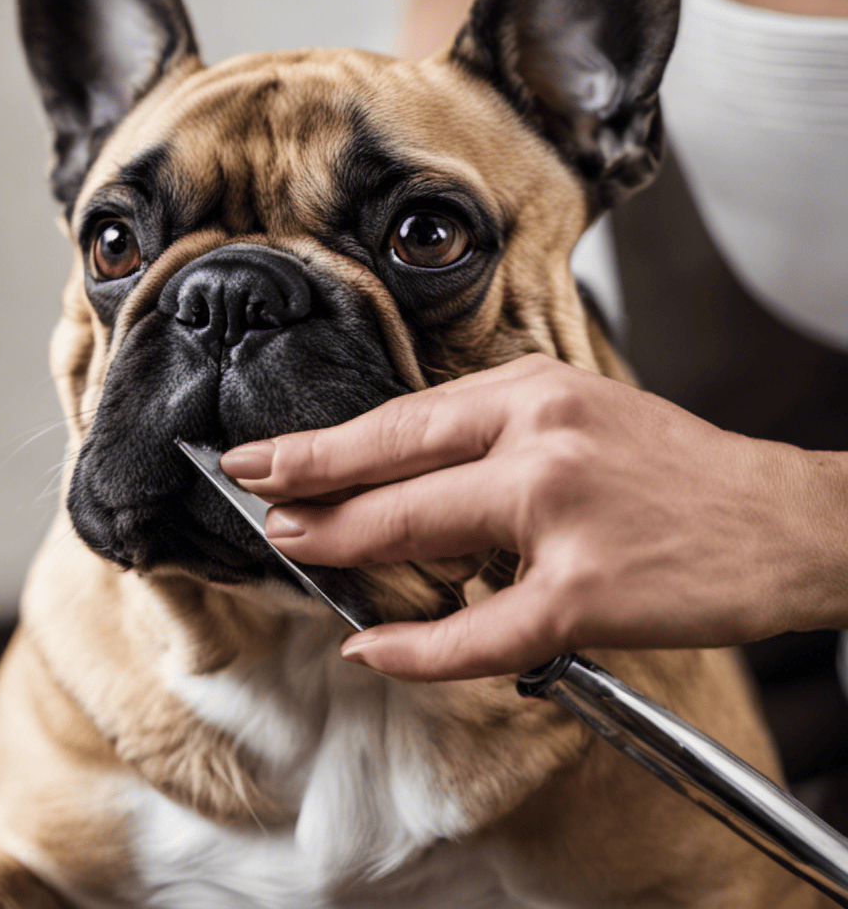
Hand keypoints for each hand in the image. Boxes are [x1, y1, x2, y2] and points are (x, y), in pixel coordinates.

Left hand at [220, 354, 847, 680]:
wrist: (784, 520)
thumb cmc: (678, 471)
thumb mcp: (580, 415)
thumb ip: (494, 436)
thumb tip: (404, 467)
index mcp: (534, 392)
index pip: (401, 417)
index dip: (325, 442)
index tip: (270, 454)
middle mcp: (540, 439)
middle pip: (391, 464)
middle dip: (310, 487)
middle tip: (256, 498)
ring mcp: (558, 514)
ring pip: (418, 531)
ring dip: (343, 545)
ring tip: (297, 550)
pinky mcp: (583, 592)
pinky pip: (477, 631)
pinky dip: (416, 648)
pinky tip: (374, 648)